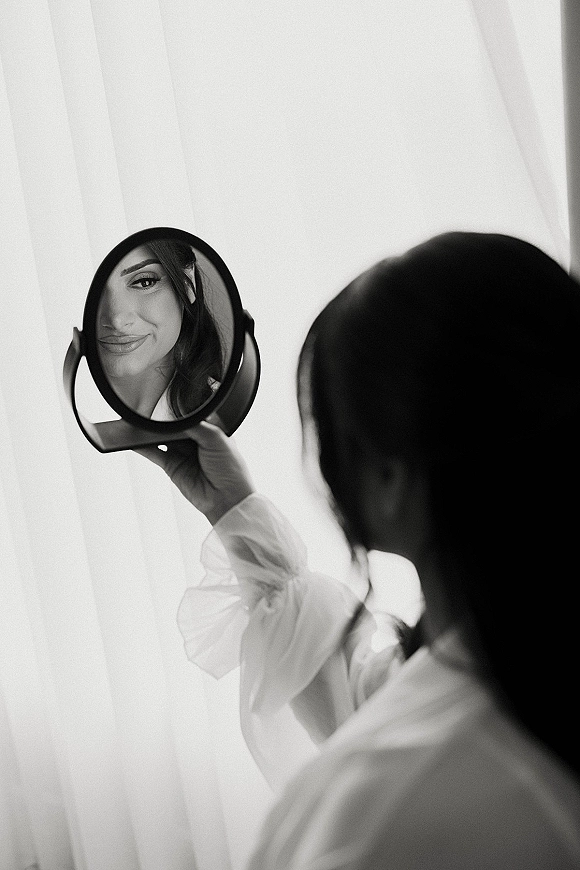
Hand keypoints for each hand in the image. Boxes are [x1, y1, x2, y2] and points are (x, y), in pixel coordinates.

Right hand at [133, 421, 254, 524]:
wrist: (228, 499)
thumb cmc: (231, 469)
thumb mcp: (217, 439)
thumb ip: (196, 426)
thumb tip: (176, 417)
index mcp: (210, 430)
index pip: (190, 416)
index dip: (179, 410)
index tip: (166, 401)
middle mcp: (195, 441)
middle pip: (174, 427)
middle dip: (163, 421)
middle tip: (150, 410)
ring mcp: (182, 454)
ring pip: (162, 439)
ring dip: (150, 432)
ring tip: (138, 423)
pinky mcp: (172, 467)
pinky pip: (154, 454)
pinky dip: (143, 448)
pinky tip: (134, 441)